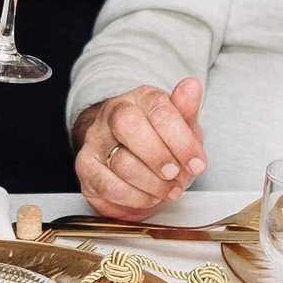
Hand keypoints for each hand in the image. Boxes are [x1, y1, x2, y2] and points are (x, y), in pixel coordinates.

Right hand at [72, 80, 206, 219]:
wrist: (133, 160)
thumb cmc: (161, 141)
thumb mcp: (182, 126)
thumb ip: (187, 110)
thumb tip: (192, 85)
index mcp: (141, 98)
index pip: (159, 110)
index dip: (181, 141)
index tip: (197, 164)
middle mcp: (113, 113)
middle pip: (129, 126)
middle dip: (158, 156)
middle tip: (175, 174)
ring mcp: (96, 138)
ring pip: (121, 162)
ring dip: (152, 183)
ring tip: (168, 190)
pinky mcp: (85, 165)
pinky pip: (108, 185)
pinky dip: (135, 197)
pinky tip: (149, 196)